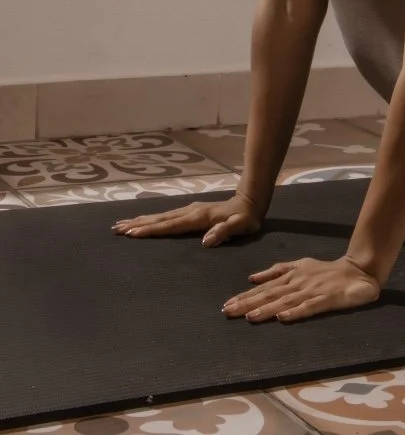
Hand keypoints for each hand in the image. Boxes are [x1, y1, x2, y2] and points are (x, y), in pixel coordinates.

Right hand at [111, 194, 261, 245]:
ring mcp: (189, 210)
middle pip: (160, 219)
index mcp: (198, 218)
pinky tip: (144, 221)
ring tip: (122, 224)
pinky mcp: (190, 212)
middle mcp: (190, 211)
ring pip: (160, 216)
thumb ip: (225, 232)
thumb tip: (206, 241)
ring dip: (141, 220)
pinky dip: (152, 219)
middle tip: (116, 228)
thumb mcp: (241, 226)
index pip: (170, 226)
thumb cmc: (246, 218)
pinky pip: (166, 217)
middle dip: (138, 224)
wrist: (250, 201)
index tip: (132, 234)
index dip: (152, 230)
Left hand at [222, 256, 379, 322]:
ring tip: (249, 318)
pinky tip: (282, 318)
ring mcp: (311, 291)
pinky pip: (309, 307)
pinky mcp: (326, 299)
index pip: (264, 289)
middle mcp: (298, 283)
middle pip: (269, 295)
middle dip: (248, 303)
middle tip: (228, 312)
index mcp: (291, 276)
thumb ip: (277, 270)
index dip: (245, 297)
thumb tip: (251, 277)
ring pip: (285, 301)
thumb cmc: (326, 271)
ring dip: (267, 309)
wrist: (358, 271)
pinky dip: (295, 312)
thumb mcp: (300, 265)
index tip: (226, 306)